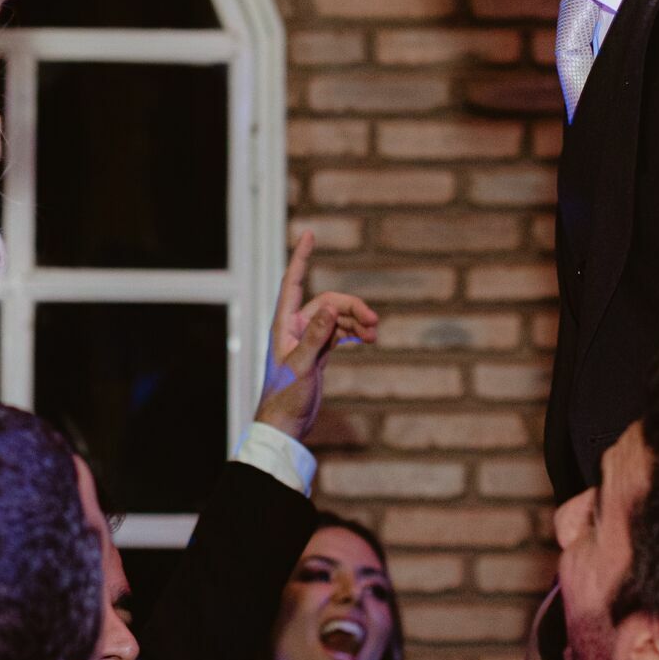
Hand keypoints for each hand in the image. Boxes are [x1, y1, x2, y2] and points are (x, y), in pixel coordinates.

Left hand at [254, 231, 377, 442]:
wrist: (286, 425)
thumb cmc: (285, 397)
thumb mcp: (301, 366)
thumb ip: (315, 336)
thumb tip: (331, 308)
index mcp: (283, 324)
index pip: (293, 282)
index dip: (301, 257)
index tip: (309, 234)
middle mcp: (294, 327)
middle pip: (327, 302)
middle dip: (352, 308)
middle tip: (374, 323)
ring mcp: (307, 339)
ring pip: (336, 318)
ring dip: (356, 322)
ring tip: (374, 335)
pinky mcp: (317, 352)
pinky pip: (339, 333)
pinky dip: (353, 333)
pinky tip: (367, 339)